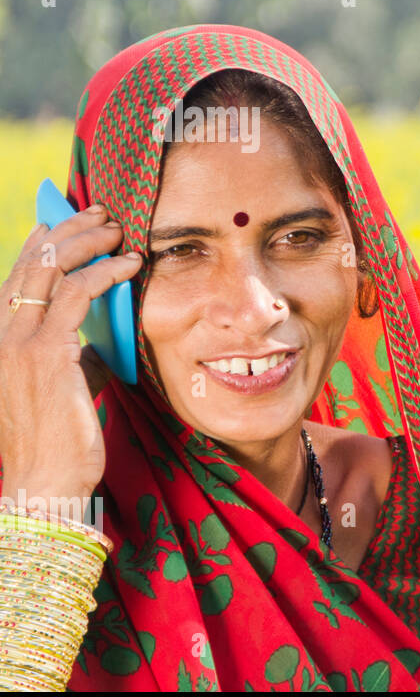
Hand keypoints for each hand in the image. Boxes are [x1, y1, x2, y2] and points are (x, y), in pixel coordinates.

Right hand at [0, 205, 142, 505]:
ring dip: (88, 241)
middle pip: (31, 265)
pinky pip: (78, 294)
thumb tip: (96, 342)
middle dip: (65, 231)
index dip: (38, 248)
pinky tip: (130, 264)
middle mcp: (1, 337)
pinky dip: (106, 271)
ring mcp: (19, 343)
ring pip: (52, 270)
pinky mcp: (47, 353)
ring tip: (119, 228)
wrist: (42, 484)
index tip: (59, 224)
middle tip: (98, 212)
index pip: (15, 281)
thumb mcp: (61, 391)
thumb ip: (71, 360)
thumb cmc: (57, 447)